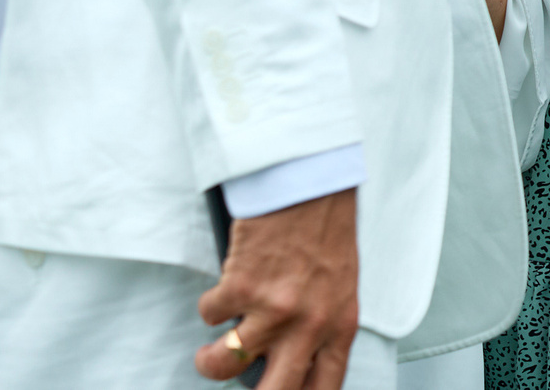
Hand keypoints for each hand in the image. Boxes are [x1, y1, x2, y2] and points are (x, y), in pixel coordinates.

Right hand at [196, 188, 358, 388]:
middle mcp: (310, 325)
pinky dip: (210, 305)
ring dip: (210, 359)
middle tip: (234, 380)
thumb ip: (319, 329)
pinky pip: (209, 315)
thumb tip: (285, 365)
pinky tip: (223, 288)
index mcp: (340, 327)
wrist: (312, 181)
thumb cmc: (326, 231)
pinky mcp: (242, 286)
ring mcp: (274, 309)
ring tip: (211, 351)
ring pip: (223, 364)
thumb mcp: (339, 288)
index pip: (324, 389)